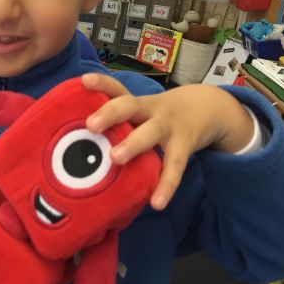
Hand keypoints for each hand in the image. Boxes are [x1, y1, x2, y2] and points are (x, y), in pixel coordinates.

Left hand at [82, 74, 253, 210]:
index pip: (116, 88)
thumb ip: (118, 121)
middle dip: (110, 113)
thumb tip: (77, 141)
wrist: (206, 108)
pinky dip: (167, 184)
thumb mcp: (141, 110)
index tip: (84, 81)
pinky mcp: (184, 145)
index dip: (101, 83)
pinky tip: (157, 203)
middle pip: (129, 105)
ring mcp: (168, 126)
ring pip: (151, 132)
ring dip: (133, 143)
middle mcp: (150, 110)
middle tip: (91, 125)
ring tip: (116, 158)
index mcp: (136, 102)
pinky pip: (175, 166)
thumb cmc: (159, 114)